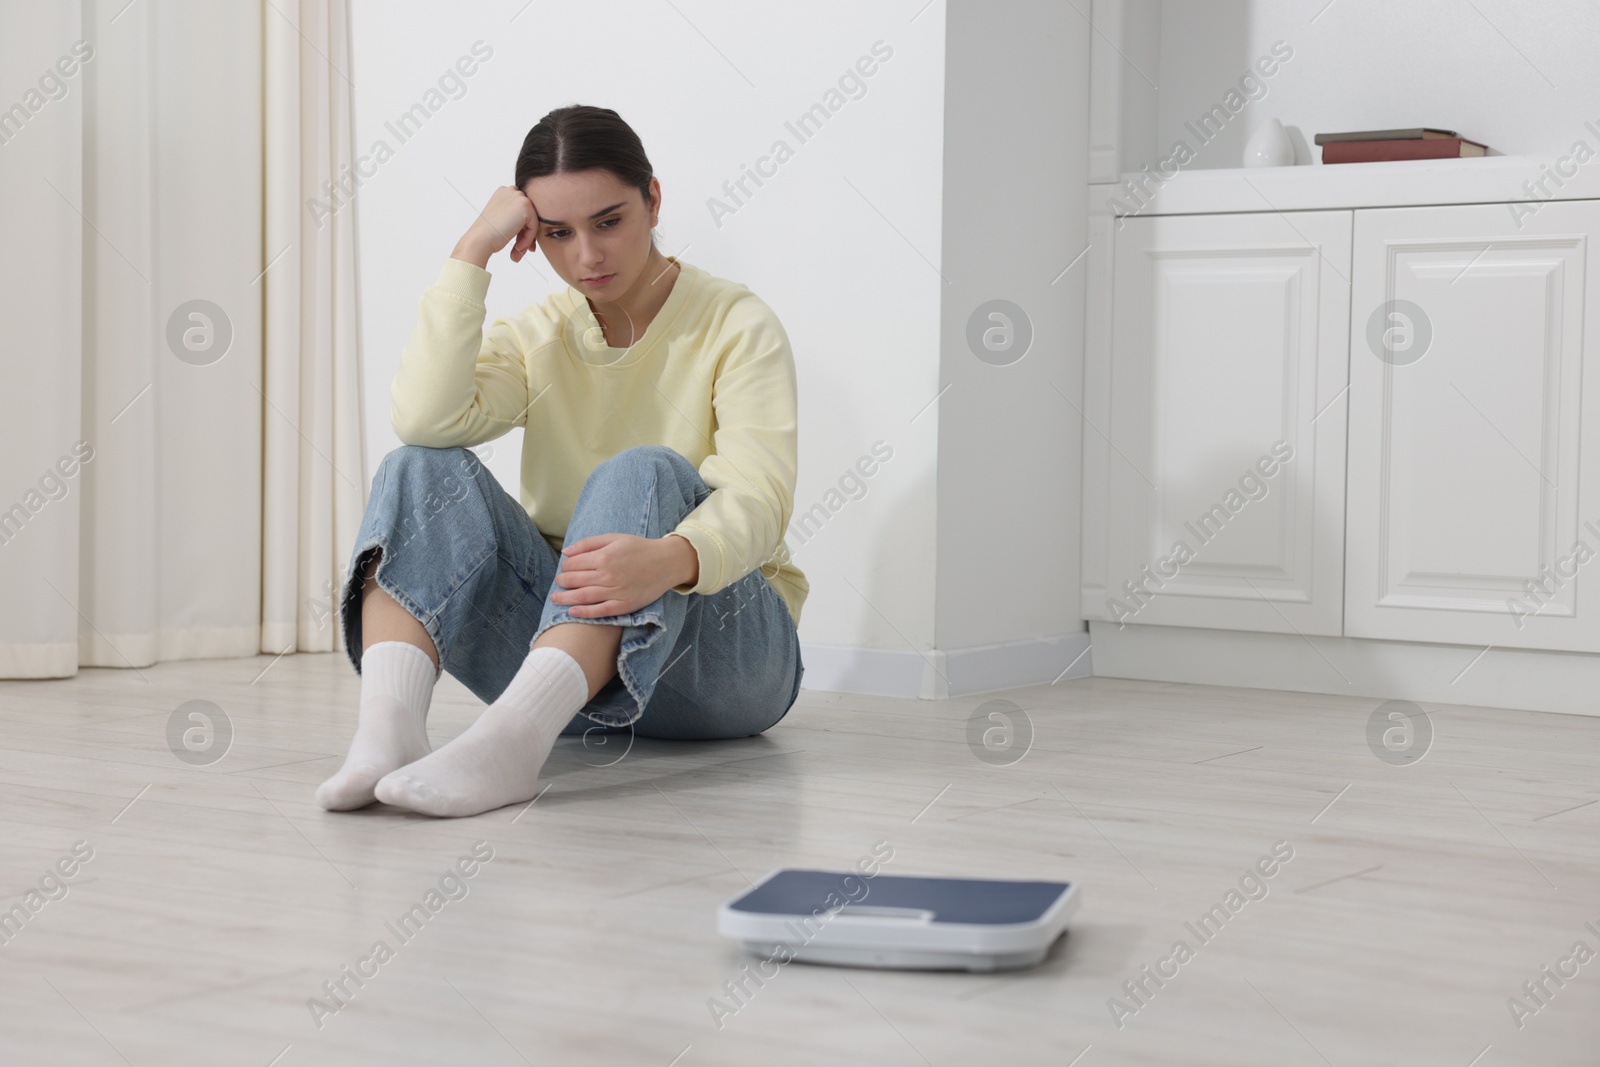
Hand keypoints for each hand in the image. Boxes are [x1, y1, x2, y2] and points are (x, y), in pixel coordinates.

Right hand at [456, 186, 538, 265]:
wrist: (480, 239)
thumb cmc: (487, 233)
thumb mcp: (502, 220)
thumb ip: (515, 218)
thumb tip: (530, 226)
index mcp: (504, 192)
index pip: (521, 211)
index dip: (521, 229)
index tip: (518, 244)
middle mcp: (511, 190)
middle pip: (529, 215)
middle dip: (526, 234)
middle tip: (519, 250)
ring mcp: (519, 197)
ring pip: (532, 222)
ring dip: (527, 239)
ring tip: (517, 253)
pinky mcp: (525, 206)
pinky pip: (534, 227)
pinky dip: (528, 240)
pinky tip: (517, 248)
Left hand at [551, 533, 693, 617]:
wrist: (667, 562)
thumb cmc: (639, 548)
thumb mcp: (614, 538)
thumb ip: (589, 543)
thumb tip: (566, 552)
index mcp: (604, 556)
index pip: (574, 564)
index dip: (565, 567)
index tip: (565, 569)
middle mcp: (608, 575)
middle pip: (575, 580)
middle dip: (562, 582)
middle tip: (559, 583)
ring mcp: (616, 592)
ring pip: (583, 597)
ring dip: (565, 598)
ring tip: (556, 598)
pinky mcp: (624, 605)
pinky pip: (599, 611)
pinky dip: (583, 613)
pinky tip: (572, 612)